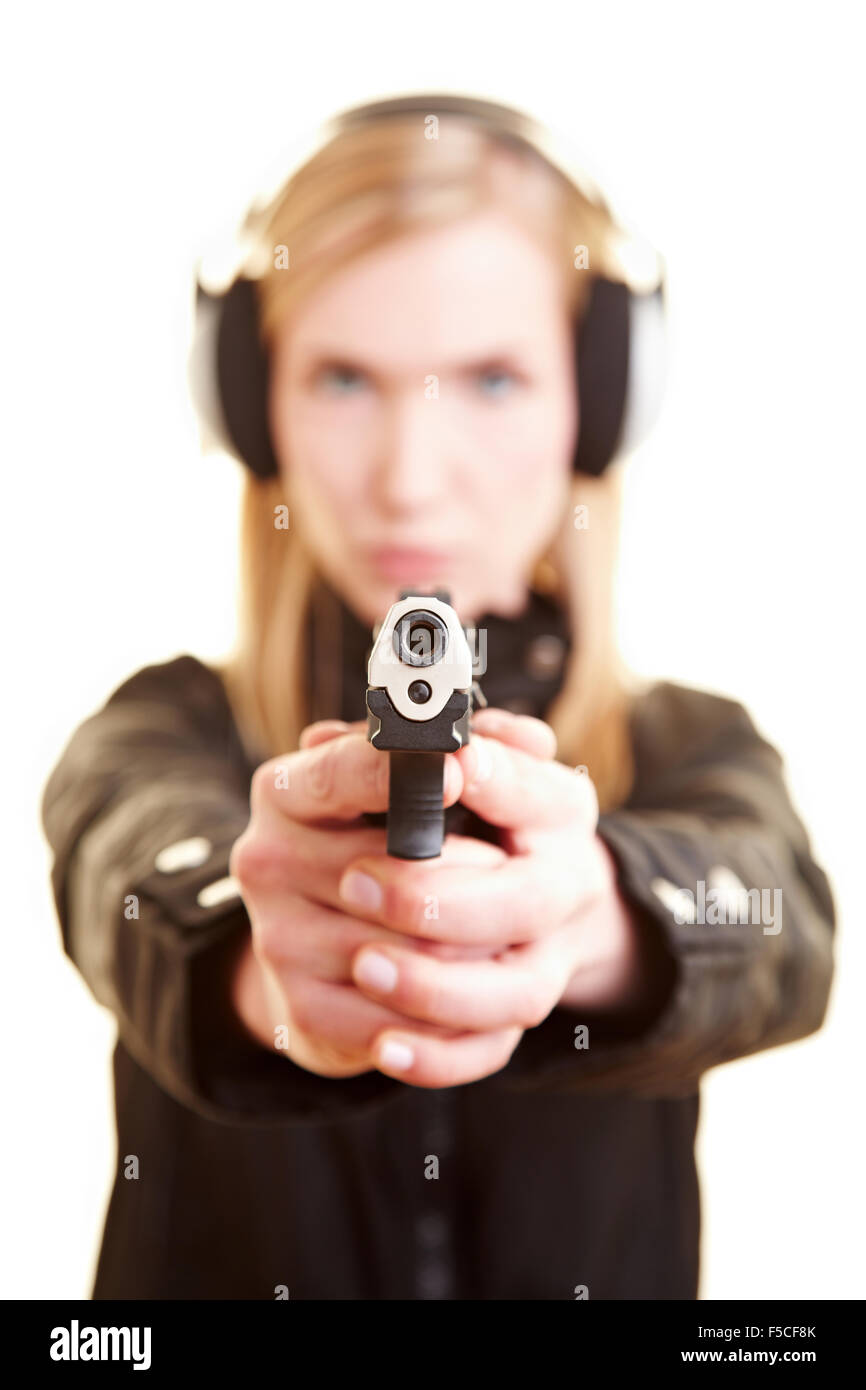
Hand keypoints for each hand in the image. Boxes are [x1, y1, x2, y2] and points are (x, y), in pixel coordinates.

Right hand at [228, 717, 519, 1084]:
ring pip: (410, 957)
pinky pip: (397, 1029)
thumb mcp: (434, 781)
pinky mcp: (302, 1010)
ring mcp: (279, 939)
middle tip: (512, 872)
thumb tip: (513, 736)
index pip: (340, 774)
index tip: (458, 774)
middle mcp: (268, 859)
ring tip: (512, 940)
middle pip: (394, 875)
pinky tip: (482, 1005)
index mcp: (290, 790)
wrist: (348, 948)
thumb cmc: (404, 846)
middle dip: (475, 881)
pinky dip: (454, 1026)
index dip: (399, 774)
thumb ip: (478, 749)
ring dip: (479, 956)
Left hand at [338, 709, 651, 1075]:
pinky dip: (439, 1055)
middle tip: (356, 881)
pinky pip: (486, 1052)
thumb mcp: (464, 761)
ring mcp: (544, 961)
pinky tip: (385, 1048)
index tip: (438, 768)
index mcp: (558, 810)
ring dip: (430, 983)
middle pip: (522, 903)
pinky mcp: (511, 1022)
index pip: (535, 794)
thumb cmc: (476, 816)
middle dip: (435, 895)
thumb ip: (434, 739)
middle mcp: (565, 886)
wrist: (522, 903)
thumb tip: (419, 734)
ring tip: (362, 965)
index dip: (491, 780)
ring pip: (506, 993)